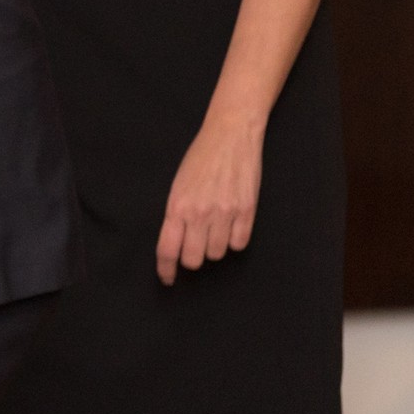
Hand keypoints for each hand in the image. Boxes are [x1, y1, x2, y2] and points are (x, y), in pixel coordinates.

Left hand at [157, 119, 262, 283]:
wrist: (230, 135)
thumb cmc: (200, 158)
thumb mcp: (178, 185)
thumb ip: (176, 214)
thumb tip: (175, 242)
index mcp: (177, 205)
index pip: (168, 249)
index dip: (166, 269)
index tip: (167, 278)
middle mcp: (200, 213)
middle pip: (194, 259)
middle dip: (192, 259)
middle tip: (194, 247)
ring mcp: (225, 213)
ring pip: (217, 254)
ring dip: (213, 248)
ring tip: (214, 228)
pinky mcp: (247, 211)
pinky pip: (239, 244)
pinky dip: (234, 241)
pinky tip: (231, 226)